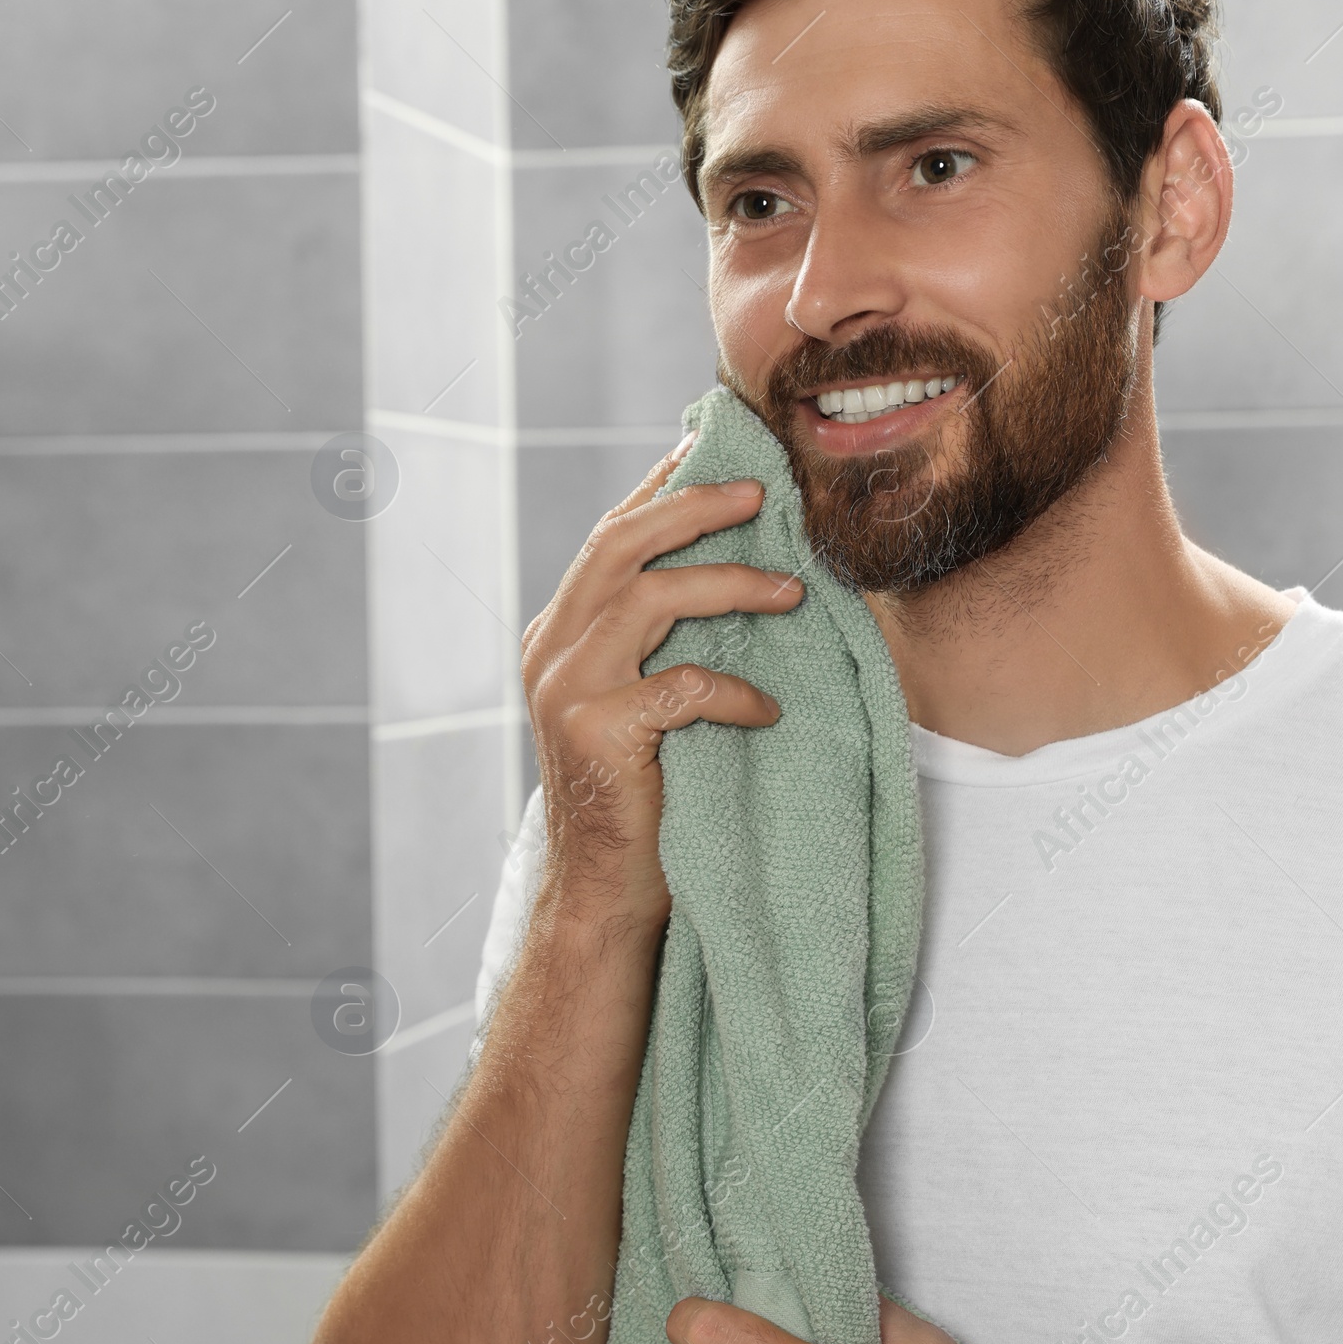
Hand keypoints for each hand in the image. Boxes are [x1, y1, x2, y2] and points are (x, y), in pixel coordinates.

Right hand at [522, 445, 803, 928]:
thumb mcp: (640, 704)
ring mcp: (565, 690)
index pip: (609, 538)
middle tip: (762, 493)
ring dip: (728, 584)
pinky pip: (681, 687)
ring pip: (649, 600)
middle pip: (620, 546)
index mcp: (559, 635)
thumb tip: (734, 570)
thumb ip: (655, 642)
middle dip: (694, 508)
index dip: (663, 489)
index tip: (715, 449)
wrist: (603, 894)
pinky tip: (767, 708)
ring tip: (792, 592)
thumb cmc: (642, 799)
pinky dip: (733, 692)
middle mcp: (550, 651)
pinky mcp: (597, 735)